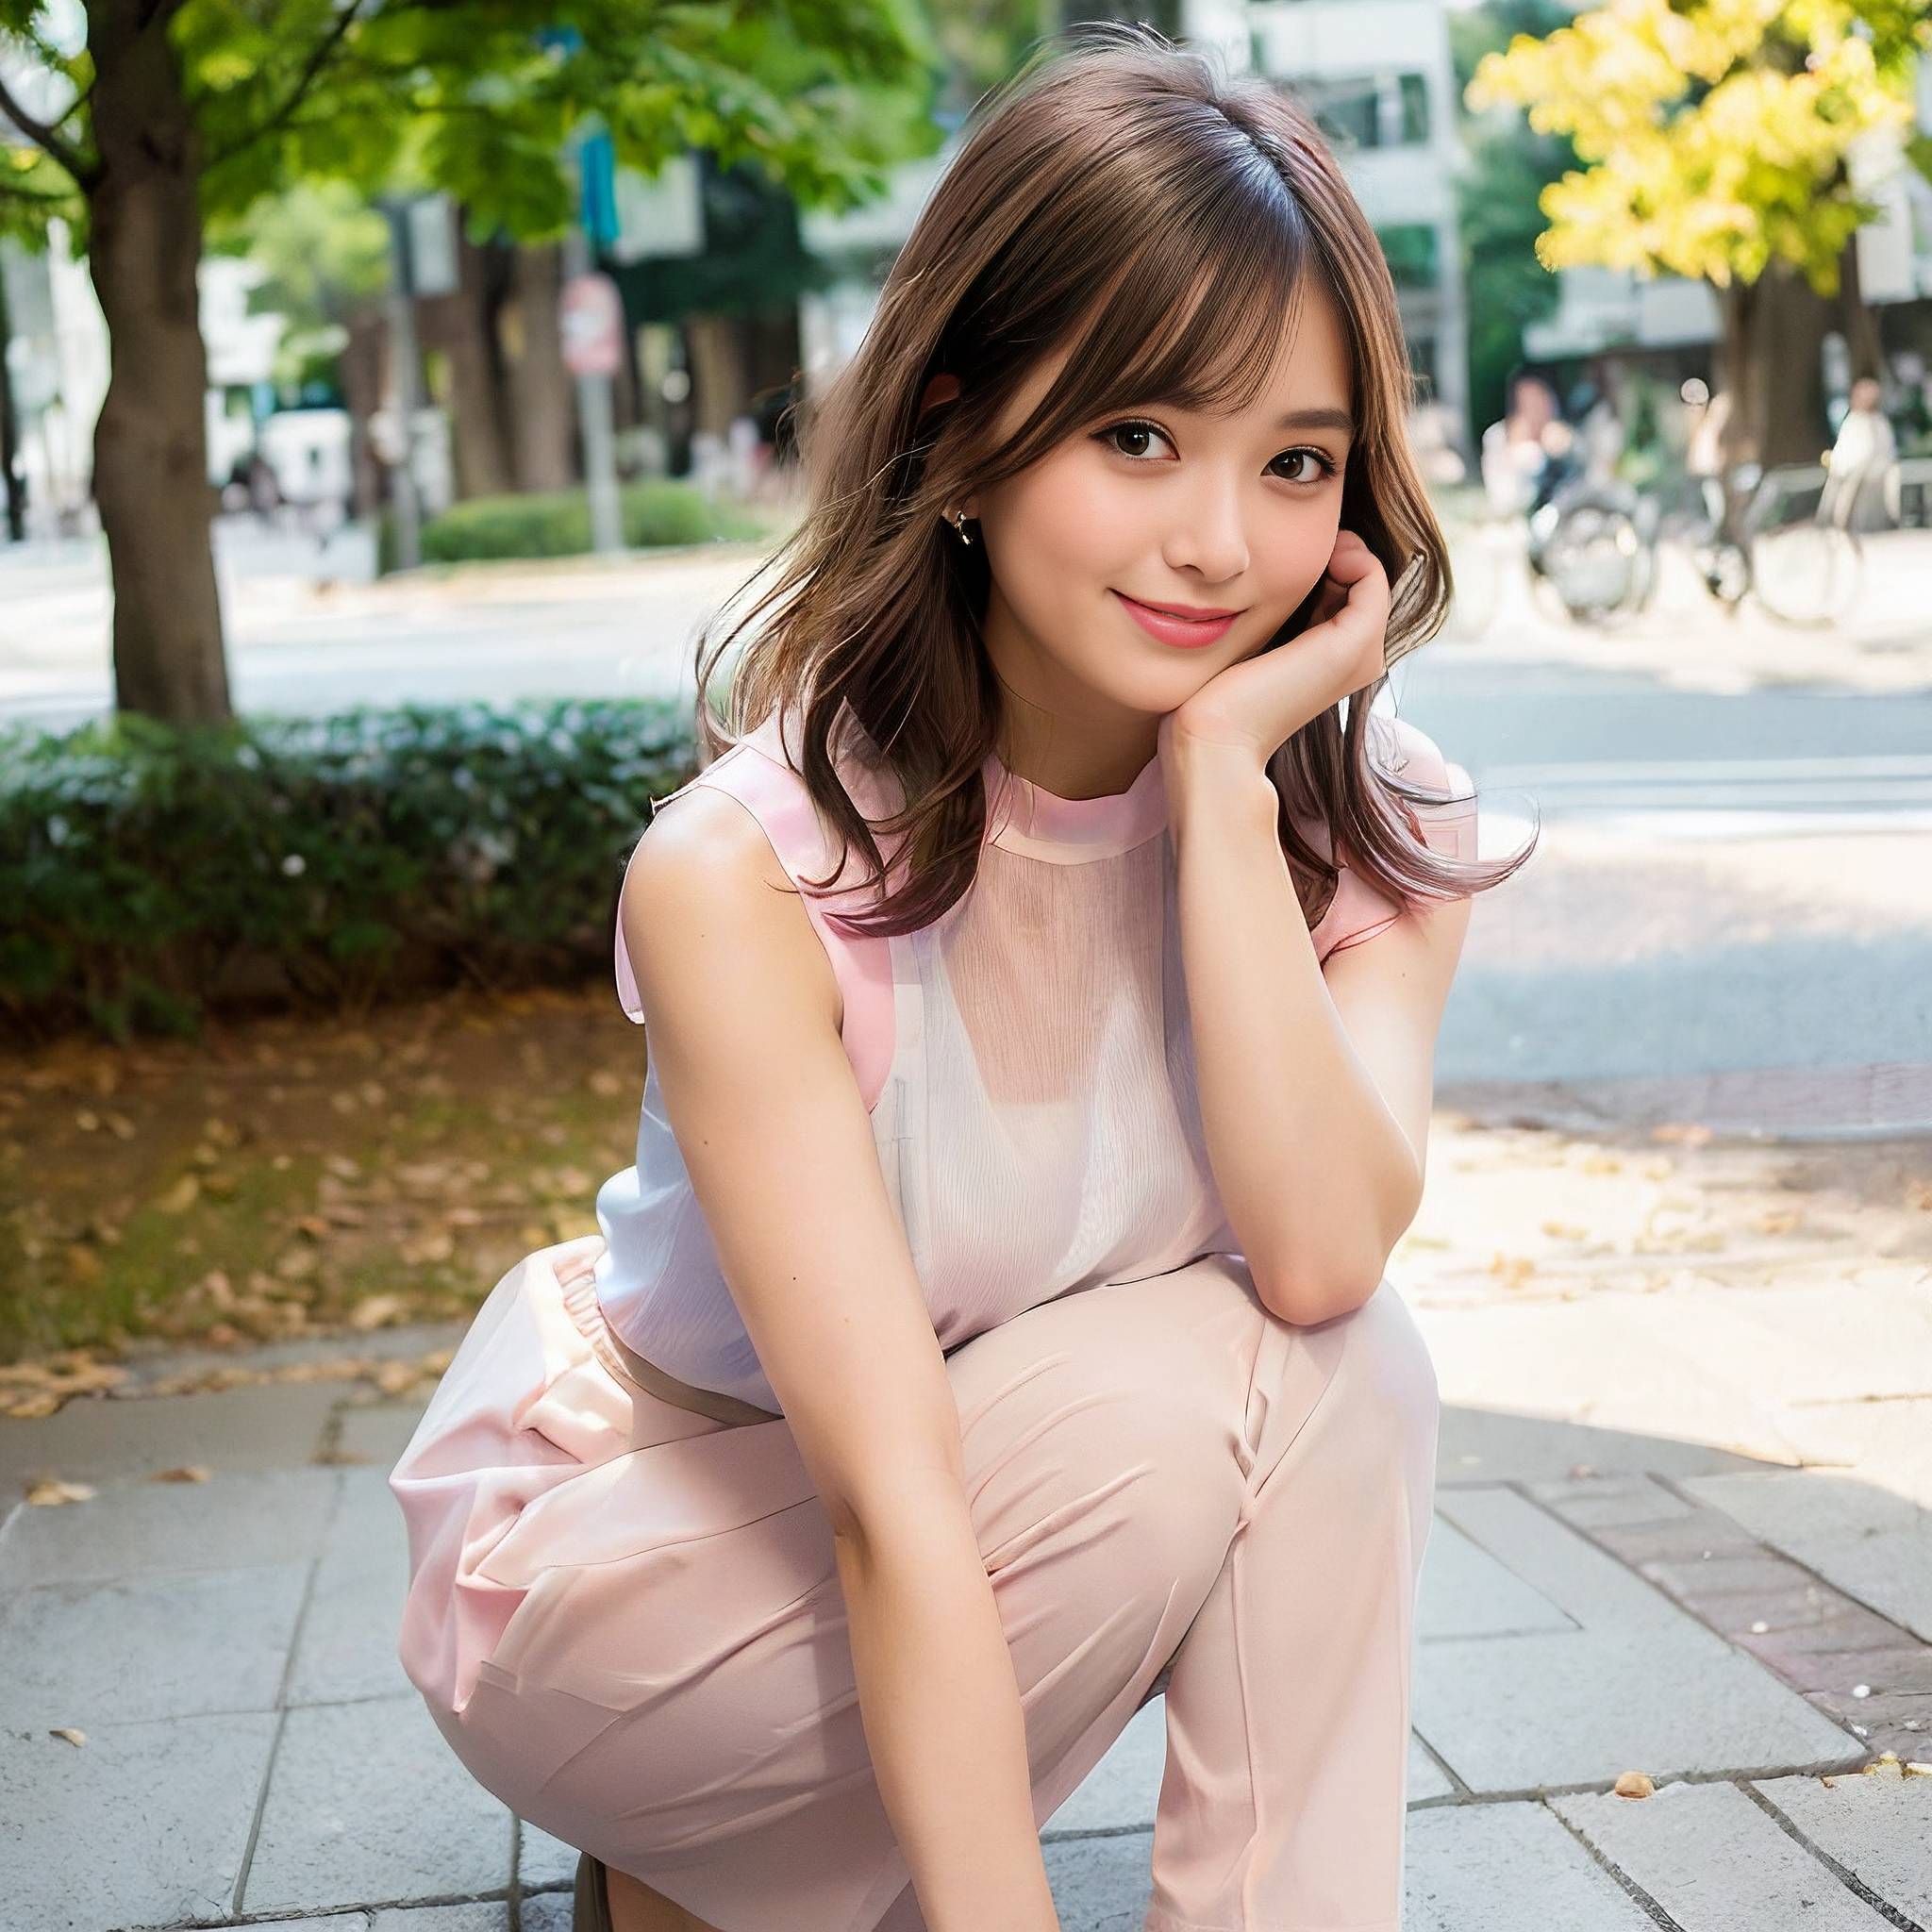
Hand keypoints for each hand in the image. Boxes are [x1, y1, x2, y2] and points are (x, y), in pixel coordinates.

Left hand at [1158, 528, 1389, 777]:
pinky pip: (1373, 581)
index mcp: (1336, 662)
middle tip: (1307, 544)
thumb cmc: (1217, 694)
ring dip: (1348, 550)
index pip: (1348, 593)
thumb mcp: (1250, 643)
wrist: (1215, 735)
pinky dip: (1356, 556)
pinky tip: (1324, 553)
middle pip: (1362, 585)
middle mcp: (1359, 662)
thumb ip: (1269, 615)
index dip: (1328, 562)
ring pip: (1370, 580)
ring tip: (1317, 546)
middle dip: (1339, 553)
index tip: (1294, 552)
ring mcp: (1361, 657)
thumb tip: (1261, 579)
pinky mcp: (1353, 647)